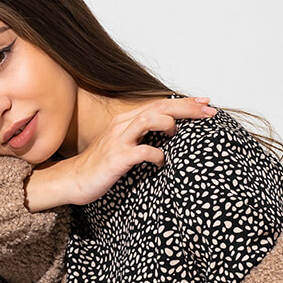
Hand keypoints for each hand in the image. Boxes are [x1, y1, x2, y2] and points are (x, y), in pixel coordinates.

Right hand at [23, 96, 217, 211]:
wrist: (72, 180)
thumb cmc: (101, 166)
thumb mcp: (123, 145)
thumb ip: (143, 137)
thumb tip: (169, 135)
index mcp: (127, 121)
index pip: (160, 104)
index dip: (185, 102)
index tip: (207, 102)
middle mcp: (123, 125)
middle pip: (159, 107)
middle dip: (187, 108)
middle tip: (209, 111)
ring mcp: (118, 141)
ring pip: (149, 119)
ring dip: (169, 124)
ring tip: (178, 134)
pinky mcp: (116, 158)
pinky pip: (142, 151)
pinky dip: (156, 154)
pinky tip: (162, 161)